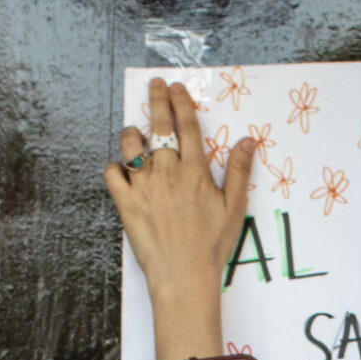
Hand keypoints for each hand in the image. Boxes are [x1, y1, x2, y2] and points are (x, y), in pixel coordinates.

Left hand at [105, 77, 254, 326]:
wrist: (184, 274)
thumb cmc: (211, 245)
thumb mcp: (234, 207)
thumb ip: (240, 171)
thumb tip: (248, 141)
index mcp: (195, 171)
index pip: (187, 126)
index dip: (181, 103)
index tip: (176, 88)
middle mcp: (168, 172)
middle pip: (159, 126)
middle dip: (157, 100)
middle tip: (154, 85)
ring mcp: (144, 186)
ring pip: (131, 145)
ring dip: (131, 133)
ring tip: (134, 130)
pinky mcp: (126, 203)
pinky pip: (112, 174)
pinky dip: (114, 167)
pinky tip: (121, 169)